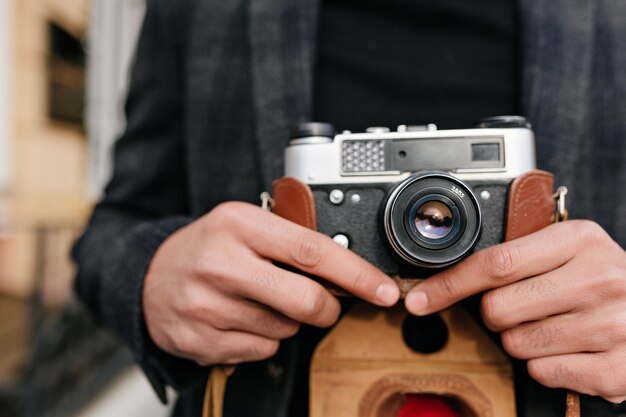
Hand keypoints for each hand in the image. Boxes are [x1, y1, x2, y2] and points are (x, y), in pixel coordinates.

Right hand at [143, 202, 398, 365]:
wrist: (151, 276)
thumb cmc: (210, 247)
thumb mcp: (245, 224)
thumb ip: (291, 239)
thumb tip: (349, 270)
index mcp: (238, 223)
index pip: (312, 249)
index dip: (356, 273)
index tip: (384, 289)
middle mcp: (220, 262)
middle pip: (304, 299)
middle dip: (327, 310)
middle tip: (324, 305)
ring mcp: (205, 304)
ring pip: (284, 329)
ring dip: (288, 322)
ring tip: (260, 302)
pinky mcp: (197, 340)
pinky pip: (260, 351)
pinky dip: (263, 340)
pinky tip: (242, 321)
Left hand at [405, 220, 625, 401]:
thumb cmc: (600, 279)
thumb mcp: (567, 251)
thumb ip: (518, 255)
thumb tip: (445, 274)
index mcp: (579, 239)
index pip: (496, 262)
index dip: (449, 284)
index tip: (419, 298)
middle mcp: (599, 278)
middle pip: (498, 308)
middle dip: (495, 315)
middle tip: (523, 308)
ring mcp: (611, 324)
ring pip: (516, 344)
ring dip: (521, 341)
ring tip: (552, 327)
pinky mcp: (616, 368)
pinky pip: (542, 372)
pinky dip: (544, 366)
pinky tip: (568, 350)